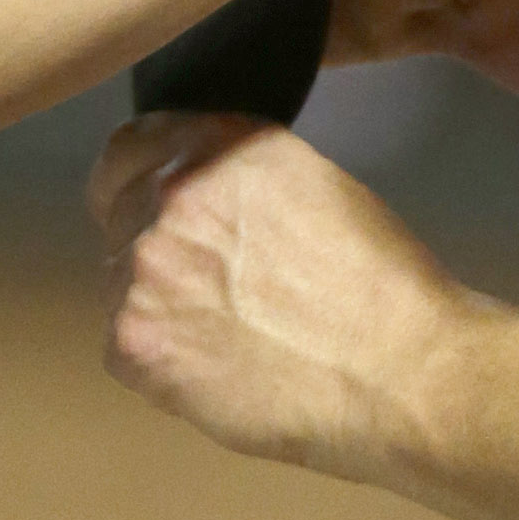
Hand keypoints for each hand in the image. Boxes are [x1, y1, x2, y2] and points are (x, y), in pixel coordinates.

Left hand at [90, 111, 460, 473]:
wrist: (399, 372)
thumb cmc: (382, 285)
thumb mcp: (314, 185)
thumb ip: (240, 178)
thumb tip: (205, 200)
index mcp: (214, 146)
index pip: (130, 149)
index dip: (141, 181)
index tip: (160, 211)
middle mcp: (165, 196)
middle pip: (119, 218)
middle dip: (159, 250)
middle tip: (218, 291)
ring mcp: (140, 271)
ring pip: (119, 285)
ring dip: (159, 307)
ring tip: (230, 339)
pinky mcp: (134, 343)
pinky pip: (124, 348)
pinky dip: (160, 363)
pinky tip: (219, 372)